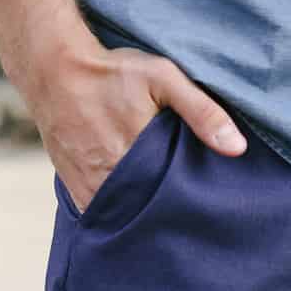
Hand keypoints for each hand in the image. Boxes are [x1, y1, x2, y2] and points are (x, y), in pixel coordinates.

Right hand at [36, 43, 246, 212]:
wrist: (53, 70)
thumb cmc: (112, 72)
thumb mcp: (163, 79)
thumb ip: (202, 112)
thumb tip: (237, 148)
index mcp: (137, 156)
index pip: (172, 200)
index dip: (188, 207)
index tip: (204, 208)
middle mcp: (109, 178)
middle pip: (147, 213)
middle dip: (167, 217)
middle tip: (188, 219)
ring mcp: (88, 185)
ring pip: (122, 217)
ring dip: (140, 217)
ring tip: (162, 220)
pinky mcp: (73, 186)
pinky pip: (97, 213)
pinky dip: (115, 214)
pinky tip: (131, 211)